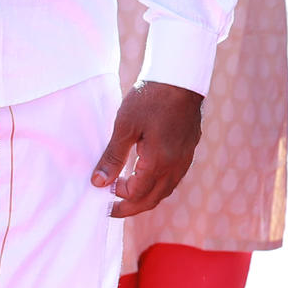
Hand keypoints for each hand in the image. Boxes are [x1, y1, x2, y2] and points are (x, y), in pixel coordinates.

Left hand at [89, 81, 205, 217]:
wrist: (180, 79)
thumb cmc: (150, 99)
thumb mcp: (124, 127)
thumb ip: (113, 157)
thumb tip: (98, 182)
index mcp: (158, 162)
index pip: (136, 193)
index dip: (117, 197)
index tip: (101, 191)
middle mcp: (175, 166)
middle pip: (153, 199)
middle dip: (131, 207)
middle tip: (112, 208)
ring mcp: (185, 159)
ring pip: (166, 190)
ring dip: (146, 197)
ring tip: (126, 194)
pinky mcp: (189, 150)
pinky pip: (173, 178)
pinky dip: (158, 184)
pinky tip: (146, 175)